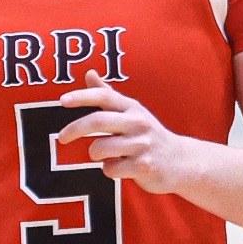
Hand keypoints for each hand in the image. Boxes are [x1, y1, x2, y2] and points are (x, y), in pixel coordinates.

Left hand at [57, 71, 195, 194]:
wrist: (181, 161)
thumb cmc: (148, 134)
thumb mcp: (132, 111)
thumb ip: (108, 94)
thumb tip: (89, 73)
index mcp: (132, 108)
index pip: (104, 95)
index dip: (82, 96)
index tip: (62, 100)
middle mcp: (137, 123)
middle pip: (97, 121)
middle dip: (74, 129)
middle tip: (61, 138)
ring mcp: (142, 145)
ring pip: (99, 148)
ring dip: (95, 154)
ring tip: (105, 155)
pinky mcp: (144, 166)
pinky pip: (110, 169)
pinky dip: (110, 170)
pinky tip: (121, 167)